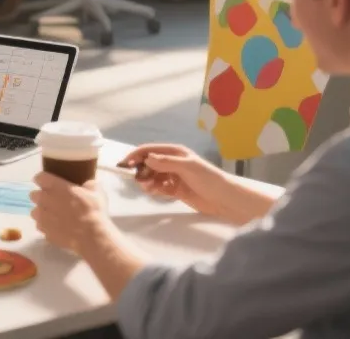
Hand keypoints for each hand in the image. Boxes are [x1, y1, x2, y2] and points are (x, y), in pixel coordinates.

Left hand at [30, 172, 112, 252]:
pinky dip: (47, 227)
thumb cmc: (93, 211)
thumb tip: (87, 185)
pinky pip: (41, 227)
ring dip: (42, 212)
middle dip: (41, 196)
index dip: (43, 179)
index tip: (48, 182)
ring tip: (54, 216)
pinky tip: (57, 228)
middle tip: (54, 200)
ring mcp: (42, 218)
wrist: (92, 236)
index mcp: (54, 186)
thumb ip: (88, 185)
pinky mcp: (44, 232)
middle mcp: (44, 200)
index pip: (39, 177)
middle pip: (34, 195)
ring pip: (34, 212)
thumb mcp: (96, 191)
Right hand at [119, 143, 235, 219]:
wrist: (224, 199)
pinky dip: (154, 189)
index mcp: (175, 152)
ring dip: (147, 181)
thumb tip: (147, 158)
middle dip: (141, 171)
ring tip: (150, 189)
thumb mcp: (187, 167)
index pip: (150, 151)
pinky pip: (159, 188)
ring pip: (152, 177)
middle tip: (139, 181)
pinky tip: (155, 192)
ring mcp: (173, 176)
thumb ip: (166, 162)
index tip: (125, 165)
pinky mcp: (175, 190)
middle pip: (149, 164)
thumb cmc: (209, 178)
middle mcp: (172, 163)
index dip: (137, 156)